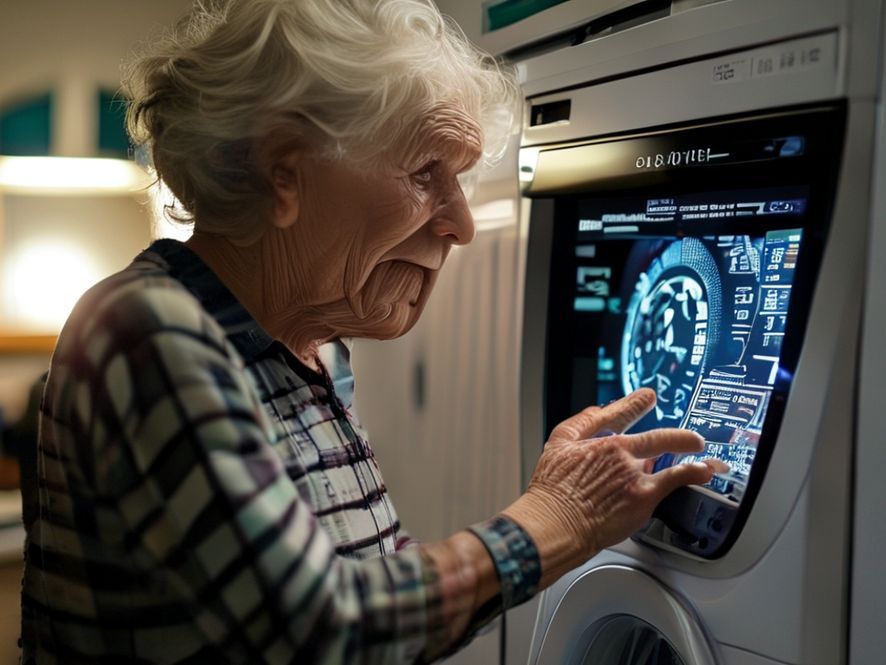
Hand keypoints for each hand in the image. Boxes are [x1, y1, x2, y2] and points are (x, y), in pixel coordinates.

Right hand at [503, 388, 717, 585]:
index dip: (636, 403)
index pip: (622, 414)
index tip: (648, 397)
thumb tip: (598, 409)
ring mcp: (634, 473)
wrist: (556, 522)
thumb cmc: (553, 490)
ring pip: (668, 457)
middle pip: (656, 437)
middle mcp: (620, 452)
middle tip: (693, 440)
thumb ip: (581, 424)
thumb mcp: (558, 444)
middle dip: (677, 436)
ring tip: (704, 456)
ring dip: (688, 452)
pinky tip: (703, 472)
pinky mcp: (644, 495)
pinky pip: (675, 478)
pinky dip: (693, 472)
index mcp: (599, 439)